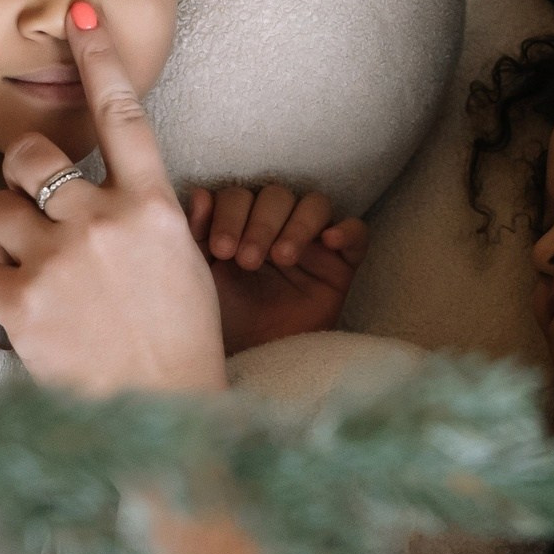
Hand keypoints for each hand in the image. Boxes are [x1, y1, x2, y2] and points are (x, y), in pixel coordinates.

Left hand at [0, 2, 227, 397]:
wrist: (164, 418)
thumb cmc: (177, 345)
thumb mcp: (179, 265)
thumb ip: (135, 217)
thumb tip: (89, 192)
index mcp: (155, 208)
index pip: (123, 113)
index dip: (99, 56)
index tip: (78, 11)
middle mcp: (106, 223)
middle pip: (30, 157)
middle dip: (21, 174)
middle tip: (34, 208)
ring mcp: (62, 261)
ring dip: (10, 240)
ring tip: (44, 282)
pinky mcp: (22, 304)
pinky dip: (0, 296)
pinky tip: (32, 322)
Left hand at [188, 184, 368, 353]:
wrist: (255, 359)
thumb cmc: (226, 318)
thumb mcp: (201, 275)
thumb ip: (195, 234)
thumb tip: (202, 194)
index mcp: (241, 222)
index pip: (240, 195)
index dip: (230, 214)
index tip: (220, 250)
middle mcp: (278, 226)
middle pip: (277, 195)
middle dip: (261, 224)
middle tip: (247, 261)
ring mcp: (313, 242)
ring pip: (315, 204)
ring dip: (297, 225)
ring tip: (282, 258)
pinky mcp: (343, 263)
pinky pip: (357, 232)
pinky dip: (346, 229)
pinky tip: (329, 241)